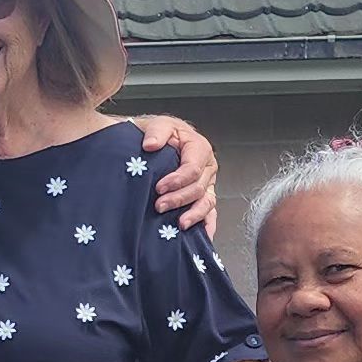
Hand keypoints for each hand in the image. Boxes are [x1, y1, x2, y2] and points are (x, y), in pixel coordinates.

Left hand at [129, 113, 220, 235]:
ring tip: (180, 224)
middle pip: (199, 188)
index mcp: (199, 148)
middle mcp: (207, 168)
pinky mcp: (203, 197)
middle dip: (180, 199)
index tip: (159, 188)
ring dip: (194, 215)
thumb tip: (151, 145)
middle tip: (160, 206)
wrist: (157, 141)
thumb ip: (157, 132)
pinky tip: (203, 236)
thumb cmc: (160, 135)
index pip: (192, 169)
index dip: (177, 180)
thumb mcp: (158, 125)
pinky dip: (207, 225)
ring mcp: (207, 184)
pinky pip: (210, 213)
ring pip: (207, 203)